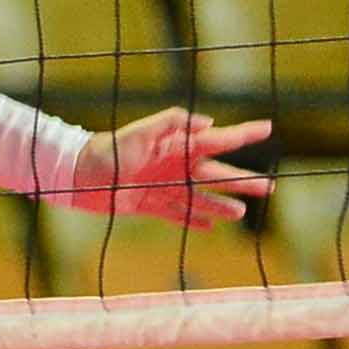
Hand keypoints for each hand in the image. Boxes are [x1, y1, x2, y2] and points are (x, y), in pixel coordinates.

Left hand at [67, 109, 276, 224]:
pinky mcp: (148, 205)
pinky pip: (177, 214)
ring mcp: (163, 187)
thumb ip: (173, 123)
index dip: (243, 134)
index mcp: (177, 146)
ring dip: (222, 205)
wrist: (78, 175)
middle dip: (243, 181)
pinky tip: (209, 226)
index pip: (218, 140)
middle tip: (271, 187)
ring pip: (200, 198)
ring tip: (241, 213)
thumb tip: (208, 122)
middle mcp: (174, 166)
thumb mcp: (141, 132)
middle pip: (217, 174)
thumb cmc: (109, 149)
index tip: (268, 128)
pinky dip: (193, 220)